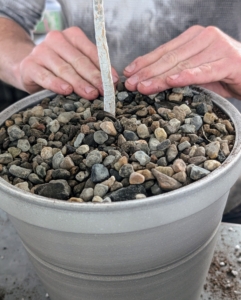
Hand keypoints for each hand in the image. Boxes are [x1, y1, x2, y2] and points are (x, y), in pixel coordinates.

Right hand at [17, 27, 118, 98]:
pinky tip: (66, 91)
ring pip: (64, 69)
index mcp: (72, 36)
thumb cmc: (59, 68)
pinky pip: (45, 76)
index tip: (113, 81)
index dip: (103, 68)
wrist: (30, 68)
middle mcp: (56, 40)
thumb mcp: (76, 64)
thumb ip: (92, 69)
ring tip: (90, 94)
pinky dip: (56, 84)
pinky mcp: (29, 66)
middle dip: (93, 77)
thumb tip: (112, 82)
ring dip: (79, 83)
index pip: (91, 51)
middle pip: (79, 61)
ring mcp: (41, 51)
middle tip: (103, 91)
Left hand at [123, 25, 240, 98]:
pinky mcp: (228, 61)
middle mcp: (204, 37)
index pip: (164, 51)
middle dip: (147, 72)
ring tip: (143, 87)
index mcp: (194, 37)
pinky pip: (203, 71)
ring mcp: (217, 47)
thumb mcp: (197, 71)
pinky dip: (186, 76)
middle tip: (130, 84)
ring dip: (160, 78)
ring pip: (182, 65)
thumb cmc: (223, 74)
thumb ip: (177, 72)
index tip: (129, 73)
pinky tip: (171, 81)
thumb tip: (150, 81)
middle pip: (169, 58)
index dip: (144, 62)